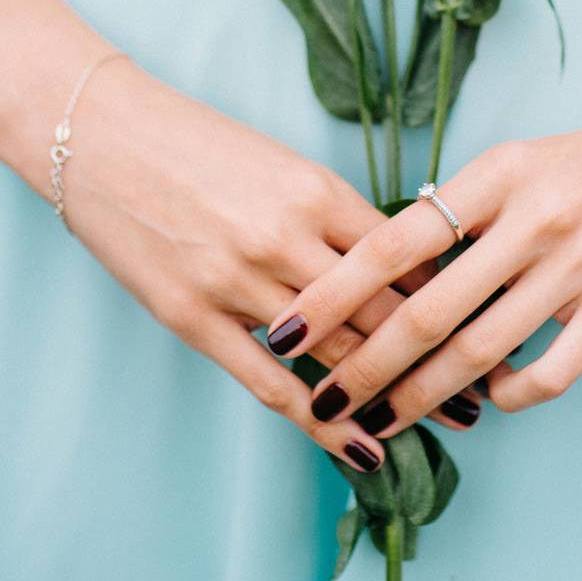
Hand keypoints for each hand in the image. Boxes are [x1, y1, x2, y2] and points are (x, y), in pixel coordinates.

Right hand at [61, 57, 438, 472]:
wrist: (100, 134)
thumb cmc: (192, 140)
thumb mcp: (277, 162)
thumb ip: (328, 212)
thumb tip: (387, 259)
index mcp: (315, 189)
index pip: (404, 255)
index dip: (447, 295)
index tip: (481, 322)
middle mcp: (286, 236)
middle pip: (382, 310)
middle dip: (437, 356)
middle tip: (479, 394)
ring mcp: (239, 280)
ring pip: (337, 352)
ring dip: (389, 392)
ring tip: (434, 422)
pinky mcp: (194, 316)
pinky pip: (271, 383)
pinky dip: (322, 421)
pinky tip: (361, 446)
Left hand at [266, 81, 581, 432]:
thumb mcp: (530, 160)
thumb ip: (472, 207)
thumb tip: (404, 259)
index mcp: (501, 171)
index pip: (396, 239)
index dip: (335, 290)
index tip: (290, 326)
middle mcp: (534, 216)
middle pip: (428, 308)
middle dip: (365, 362)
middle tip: (321, 398)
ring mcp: (580, 264)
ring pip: (480, 350)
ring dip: (423, 394)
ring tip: (382, 417)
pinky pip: (550, 371)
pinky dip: (510, 395)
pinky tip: (490, 402)